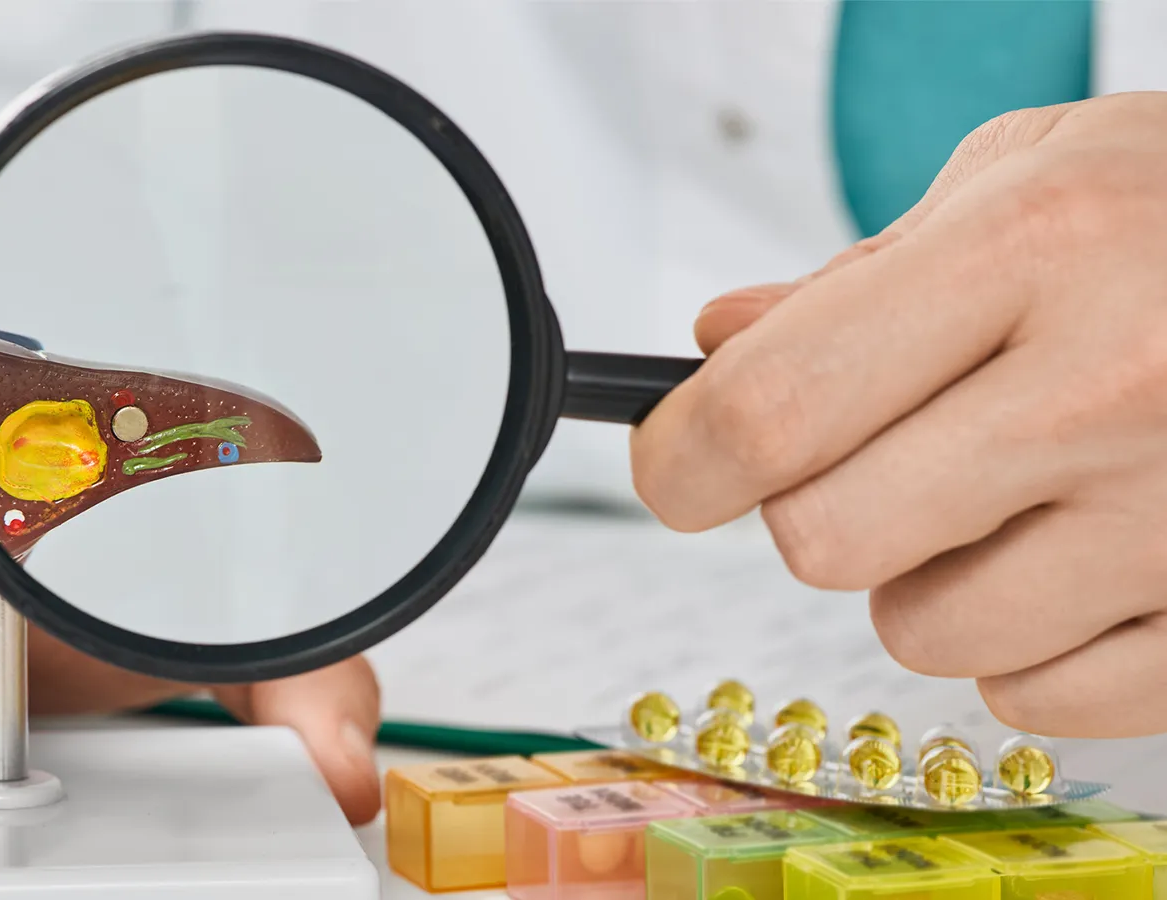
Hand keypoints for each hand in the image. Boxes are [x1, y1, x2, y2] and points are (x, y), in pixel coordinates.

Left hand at [634, 93, 1166, 738]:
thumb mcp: (1028, 177)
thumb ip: (858, 277)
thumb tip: (716, 349)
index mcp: (1036, 249)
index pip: (770, 410)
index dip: (684, 457)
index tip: (681, 465)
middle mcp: (1112, 387)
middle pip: (825, 543)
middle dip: (815, 507)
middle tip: (879, 452)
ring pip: (925, 633)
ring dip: (927, 577)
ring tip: (1007, 491)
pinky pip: (1040, 700)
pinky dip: (1029, 644)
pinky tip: (1078, 553)